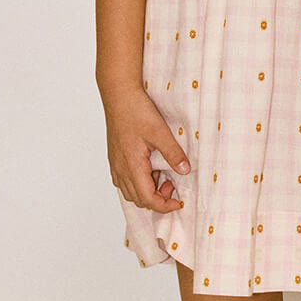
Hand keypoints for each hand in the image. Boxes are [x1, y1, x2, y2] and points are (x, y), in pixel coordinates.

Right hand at [101, 86, 190, 213]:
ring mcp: (116, 164)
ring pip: (130, 191)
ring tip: (163, 174)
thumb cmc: (136, 111)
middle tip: (173, 183)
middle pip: (138, 199)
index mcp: (132, 165)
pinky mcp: (115, 157)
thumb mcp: (160, 132)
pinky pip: (124, 180)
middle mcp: (120, 169)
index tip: (178, 201)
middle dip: (157, 199)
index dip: (164, 205)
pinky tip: (150, 168)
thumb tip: (185, 170)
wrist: (119, 96)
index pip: (147, 198)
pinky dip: (139, 182)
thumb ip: (173, 153)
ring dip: (147, 191)